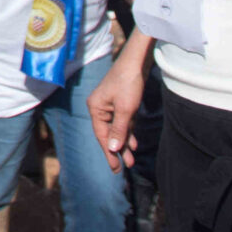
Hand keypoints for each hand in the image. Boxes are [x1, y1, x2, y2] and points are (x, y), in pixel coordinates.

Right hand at [88, 41, 147, 169]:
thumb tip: (112, 148)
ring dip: (124, 144)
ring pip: (116, 129)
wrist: (136, 62)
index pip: (101, 135)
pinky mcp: (119, 103)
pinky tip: (133, 143)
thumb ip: (119, 130)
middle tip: (124, 168)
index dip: (109, 153)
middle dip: (117, 151)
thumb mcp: (125, 110)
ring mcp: (109, 105)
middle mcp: (100, 108)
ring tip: (131, 160)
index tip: (116, 168)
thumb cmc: (128, 84)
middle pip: (108, 134)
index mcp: (95, 108)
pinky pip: (122, 122)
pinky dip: (127, 132)